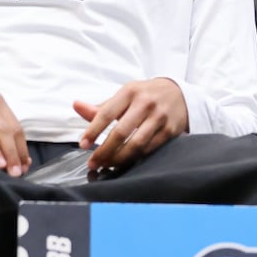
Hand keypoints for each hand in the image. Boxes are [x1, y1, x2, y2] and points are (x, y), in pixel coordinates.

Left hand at [74, 78, 188, 171]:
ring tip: (107, 165)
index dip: (93, 130)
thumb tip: (76, 105)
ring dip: (119, 158)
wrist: (179, 94)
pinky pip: (149, 149)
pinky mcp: (170, 130)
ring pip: (136, 144)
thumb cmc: (145, 95)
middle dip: (104, 150)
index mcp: (130, 92)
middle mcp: (145, 103)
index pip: (106, 114)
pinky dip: (135, 158)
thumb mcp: (124, 95)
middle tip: (93, 162)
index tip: (83, 144)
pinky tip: (125, 162)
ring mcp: (160, 117)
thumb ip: (101, 106)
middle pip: (121, 132)